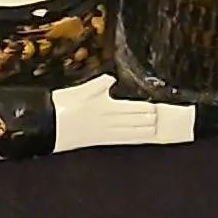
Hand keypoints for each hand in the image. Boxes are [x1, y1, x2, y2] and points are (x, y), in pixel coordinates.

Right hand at [49, 75, 197, 152]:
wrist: (50, 124)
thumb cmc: (64, 105)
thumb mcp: (81, 90)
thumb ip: (98, 85)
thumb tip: (112, 78)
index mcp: (104, 105)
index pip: (131, 107)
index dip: (147, 107)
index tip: (159, 104)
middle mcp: (108, 120)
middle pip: (135, 119)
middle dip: (151, 117)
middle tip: (167, 115)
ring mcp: (106, 131)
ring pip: (132, 130)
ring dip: (147, 128)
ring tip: (160, 126)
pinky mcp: (102, 140)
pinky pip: (124, 139)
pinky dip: (137, 137)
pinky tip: (145, 137)